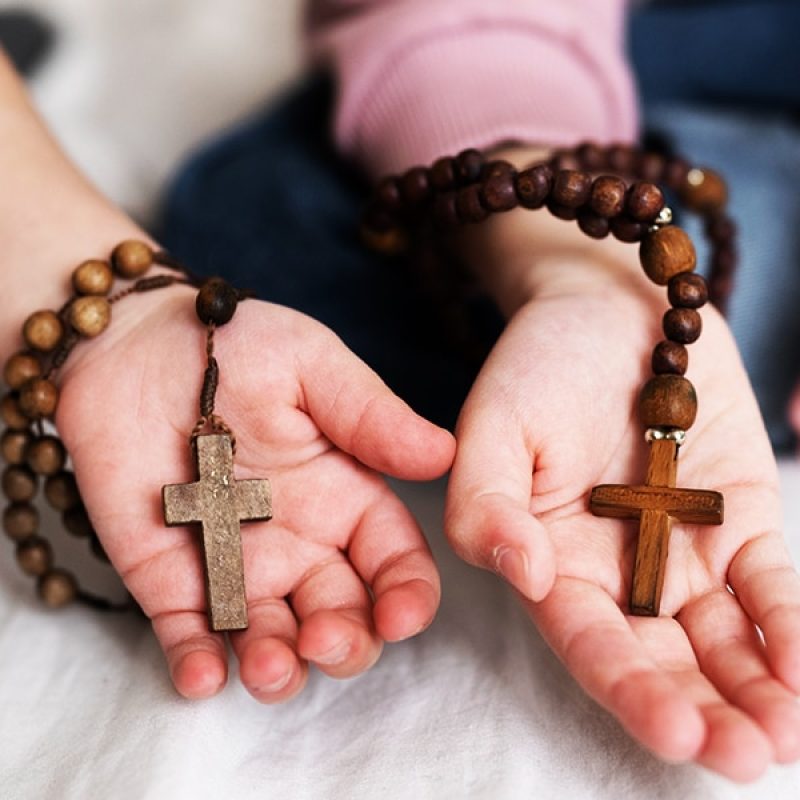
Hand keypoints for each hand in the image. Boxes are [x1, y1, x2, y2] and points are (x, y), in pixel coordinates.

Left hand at [57, 286, 453, 701]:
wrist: (133, 345)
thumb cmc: (235, 346)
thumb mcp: (312, 367)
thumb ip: (372, 416)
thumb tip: (444, 454)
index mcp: (345, 496)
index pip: (394, 561)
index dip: (407, 595)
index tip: (401, 615)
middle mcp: (300, 543)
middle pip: (342, 617)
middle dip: (345, 644)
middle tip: (323, 639)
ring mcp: (236, 567)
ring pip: (274, 641)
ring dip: (278, 669)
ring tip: (267, 666)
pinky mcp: (170, 579)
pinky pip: (191, 636)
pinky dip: (199, 666)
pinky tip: (203, 673)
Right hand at [445, 222, 799, 780]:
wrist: (608, 309)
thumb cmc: (537, 363)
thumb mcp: (491, 422)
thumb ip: (484, 500)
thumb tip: (523, 571)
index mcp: (553, 561)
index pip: (589, 640)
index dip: (627, 687)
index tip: (673, 727)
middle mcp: (618, 572)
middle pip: (661, 660)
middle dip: (701, 714)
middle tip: (744, 756)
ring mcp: (683, 551)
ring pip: (723, 642)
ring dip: (757, 693)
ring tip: (784, 739)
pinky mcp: (739, 521)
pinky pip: (770, 587)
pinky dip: (792, 629)